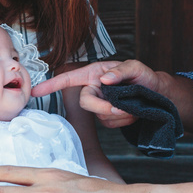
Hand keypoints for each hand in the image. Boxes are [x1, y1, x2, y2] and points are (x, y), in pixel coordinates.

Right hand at [32, 59, 162, 128]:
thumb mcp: (136, 68)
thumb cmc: (144, 77)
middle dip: (103, 107)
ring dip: (119, 114)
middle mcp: (94, 88)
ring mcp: (100, 104)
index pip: (69, 78)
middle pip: (86, 102)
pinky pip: (110, 124)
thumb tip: (104, 79)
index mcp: (95, 73)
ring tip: (134, 106)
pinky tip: (133, 113)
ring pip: (100, 116)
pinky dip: (124, 121)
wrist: (157, 94)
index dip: (51, 85)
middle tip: (121, 108)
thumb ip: (121, 71)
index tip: (35, 91)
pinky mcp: (108, 117)